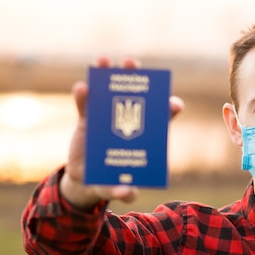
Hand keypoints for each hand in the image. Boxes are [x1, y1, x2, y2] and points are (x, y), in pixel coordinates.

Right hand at [60, 56, 184, 209]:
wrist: (86, 182)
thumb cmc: (111, 183)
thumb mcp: (116, 190)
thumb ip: (123, 192)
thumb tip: (128, 193)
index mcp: (144, 137)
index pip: (162, 118)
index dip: (169, 109)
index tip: (173, 104)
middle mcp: (127, 123)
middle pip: (135, 96)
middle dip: (135, 79)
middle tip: (131, 64)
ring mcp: (106, 119)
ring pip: (108, 93)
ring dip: (106, 76)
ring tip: (104, 61)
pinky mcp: (86, 121)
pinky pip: (85, 105)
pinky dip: (83, 95)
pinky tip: (82, 87)